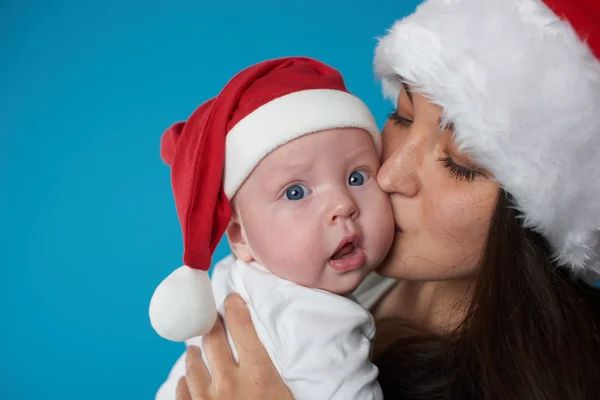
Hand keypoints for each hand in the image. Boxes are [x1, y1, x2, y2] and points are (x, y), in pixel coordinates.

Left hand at [176, 293, 293, 399]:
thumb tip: (276, 349)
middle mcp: (229, 383)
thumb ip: (278, 370)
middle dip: (212, 325)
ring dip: (194, 354)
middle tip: (212, 319)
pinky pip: (182, 394)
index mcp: (259, 374)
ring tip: (194, 349)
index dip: (234, 306)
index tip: (232, 299)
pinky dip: (183, 384)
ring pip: (194, 367)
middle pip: (213, 341)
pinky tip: (184, 380)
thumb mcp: (288, 393)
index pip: (241, 326)